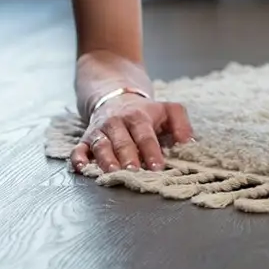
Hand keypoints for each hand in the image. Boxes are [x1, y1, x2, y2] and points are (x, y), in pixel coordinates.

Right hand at [70, 95, 192, 173]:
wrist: (116, 96)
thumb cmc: (146, 111)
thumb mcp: (169, 110)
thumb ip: (182, 125)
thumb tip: (190, 144)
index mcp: (140, 117)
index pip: (146, 135)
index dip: (151, 151)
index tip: (157, 166)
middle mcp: (118, 123)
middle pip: (123, 141)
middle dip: (128, 156)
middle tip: (134, 171)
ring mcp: (101, 131)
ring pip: (101, 145)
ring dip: (106, 159)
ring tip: (113, 172)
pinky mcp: (86, 138)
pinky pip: (79, 148)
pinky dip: (78, 158)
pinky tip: (82, 168)